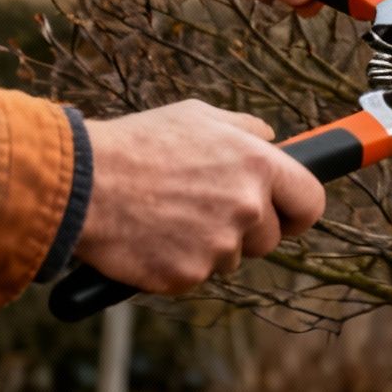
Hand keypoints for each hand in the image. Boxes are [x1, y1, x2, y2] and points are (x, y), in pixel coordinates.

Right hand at [73, 100, 324, 293]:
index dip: (298, 211)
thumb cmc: (138, 144)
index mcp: (257, 166)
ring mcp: (218, 246)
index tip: (285, 215)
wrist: (81, 183)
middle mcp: (246, 207)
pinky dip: (178, 262)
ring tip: (169, 216)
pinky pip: (196, 275)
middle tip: (205, 210)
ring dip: (209, 246)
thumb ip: (245, 128)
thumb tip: (272, 137)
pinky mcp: (188, 275)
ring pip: (231, 258)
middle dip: (246, 231)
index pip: (310, 202)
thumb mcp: (197, 116)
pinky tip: (153, 236)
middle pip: (270, 239)